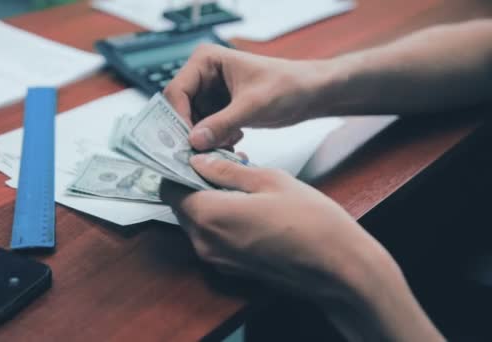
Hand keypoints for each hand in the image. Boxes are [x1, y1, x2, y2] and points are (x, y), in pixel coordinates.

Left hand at [160, 154, 387, 298]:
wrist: (340, 268)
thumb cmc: (311, 220)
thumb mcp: (269, 181)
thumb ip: (227, 171)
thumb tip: (198, 161)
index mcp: (209, 217)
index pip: (169, 189)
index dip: (177, 169)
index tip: (194, 155)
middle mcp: (204, 243)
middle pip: (180, 207)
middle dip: (193, 184)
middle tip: (221, 165)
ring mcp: (217, 261)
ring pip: (196, 222)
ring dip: (207, 201)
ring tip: (240, 184)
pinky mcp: (230, 269)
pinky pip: (211, 238)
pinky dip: (219, 220)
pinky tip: (247, 207)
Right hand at [164, 44, 329, 150]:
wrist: (310, 93)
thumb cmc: (288, 85)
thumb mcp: (253, 105)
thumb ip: (222, 123)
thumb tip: (193, 141)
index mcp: (205, 61)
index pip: (177, 92)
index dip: (178, 118)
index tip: (187, 143)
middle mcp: (202, 75)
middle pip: (181, 110)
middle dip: (193, 132)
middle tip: (205, 152)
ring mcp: (209, 93)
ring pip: (193, 124)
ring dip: (206, 140)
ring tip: (228, 144)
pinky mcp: (219, 109)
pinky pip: (206, 130)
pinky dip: (216, 141)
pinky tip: (235, 142)